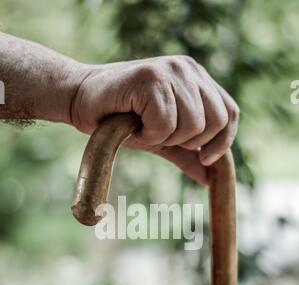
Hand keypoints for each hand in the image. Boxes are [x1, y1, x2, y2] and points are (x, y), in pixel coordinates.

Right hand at [71, 56, 238, 184]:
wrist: (82, 101)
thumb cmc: (123, 120)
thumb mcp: (163, 140)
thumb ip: (188, 155)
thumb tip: (211, 178)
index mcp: (197, 79)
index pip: (229, 112)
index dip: (223, 141)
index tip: (205, 158)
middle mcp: (188, 70)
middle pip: (215, 121)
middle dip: (189, 142)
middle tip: (161, 136)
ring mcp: (171, 70)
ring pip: (192, 125)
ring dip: (164, 138)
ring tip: (143, 127)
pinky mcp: (151, 78)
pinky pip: (166, 123)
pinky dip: (148, 134)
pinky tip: (133, 125)